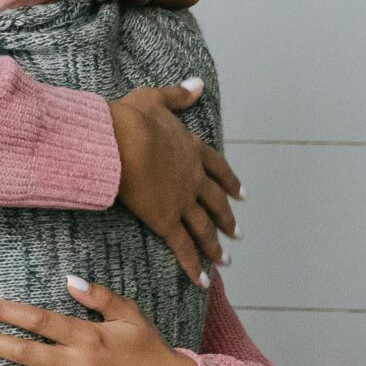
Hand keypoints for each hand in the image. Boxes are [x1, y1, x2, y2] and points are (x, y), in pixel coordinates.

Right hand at [109, 82, 241, 281]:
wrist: (123, 140)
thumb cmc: (132, 117)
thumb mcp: (156, 98)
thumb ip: (178, 95)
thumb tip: (198, 84)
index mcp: (191, 150)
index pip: (217, 169)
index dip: (229, 182)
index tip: (242, 194)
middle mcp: (193, 178)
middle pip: (215, 203)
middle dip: (227, 218)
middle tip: (238, 233)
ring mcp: (182, 201)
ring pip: (204, 228)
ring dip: (215, 245)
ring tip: (226, 260)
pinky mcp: (166, 221)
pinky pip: (183, 248)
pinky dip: (194, 266)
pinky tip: (204, 281)